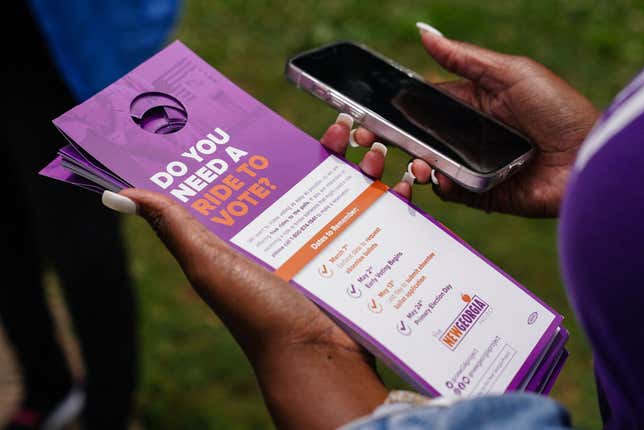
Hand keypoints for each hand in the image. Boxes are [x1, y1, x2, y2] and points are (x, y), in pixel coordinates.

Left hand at [117, 123, 391, 428]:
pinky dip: (394, 193)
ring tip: (375, 147)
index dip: (271, 141)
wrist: (315, 358)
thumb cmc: (258, 313)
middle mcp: (293, 230)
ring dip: (367, 161)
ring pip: (351, 187)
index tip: (288, 116)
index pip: (263, 171)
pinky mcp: (360, 253)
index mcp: (257, 227)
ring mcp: (329, 240)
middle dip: (333, 143)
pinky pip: (381, 215)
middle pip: (313, 172)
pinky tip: (402, 180)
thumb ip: (174, 227)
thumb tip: (119, 193)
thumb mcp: (209, 265)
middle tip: (347, 126)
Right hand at [336, 31, 599, 216]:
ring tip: (416, 161)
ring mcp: (472, 166)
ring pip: (430, 166)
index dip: (398, 108)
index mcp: (472, 105)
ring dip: (416, 163)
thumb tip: (424, 32)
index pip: (426, 106)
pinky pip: (450, 191)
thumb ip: (464, 58)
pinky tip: (437, 176)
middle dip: (394, 139)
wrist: (586, 156)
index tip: (370, 110)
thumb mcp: (509, 73)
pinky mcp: (481, 194)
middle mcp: (468, 136)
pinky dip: (440, 185)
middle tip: (369, 140)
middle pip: (421, 138)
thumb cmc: (556, 107)